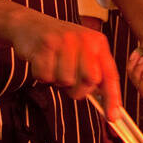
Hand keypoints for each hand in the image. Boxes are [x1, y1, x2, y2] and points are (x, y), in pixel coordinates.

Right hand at [10, 9, 122, 123]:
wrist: (30, 25)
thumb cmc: (59, 45)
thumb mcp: (82, 52)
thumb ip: (94, 73)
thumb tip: (107, 106)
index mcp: (98, 43)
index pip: (110, 75)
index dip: (112, 98)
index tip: (112, 118)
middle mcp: (84, 39)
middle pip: (89, 81)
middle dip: (77, 89)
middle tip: (68, 80)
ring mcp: (64, 41)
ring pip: (66, 81)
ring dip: (57, 80)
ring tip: (54, 65)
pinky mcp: (45, 44)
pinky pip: (45, 76)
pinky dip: (41, 75)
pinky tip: (41, 61)